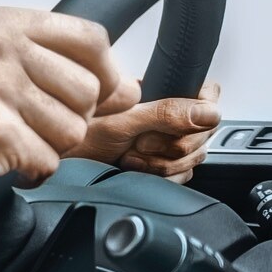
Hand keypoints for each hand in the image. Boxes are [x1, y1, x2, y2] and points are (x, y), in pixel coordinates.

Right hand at [0, 6, 136, 212]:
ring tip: (7, 146)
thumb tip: (127, 86)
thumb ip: (43, 63)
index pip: (90, 39)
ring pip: (72, 130)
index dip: (105, 74)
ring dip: (47, 148)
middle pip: (88, 90)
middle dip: (70, 120)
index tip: (96, 97)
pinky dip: (29, 172)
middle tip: (31, 130)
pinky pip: (47, 161)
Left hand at [72, 78, 220, 181]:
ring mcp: (167, 141)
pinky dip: (161, 177)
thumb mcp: (121, 122)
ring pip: (195, 156)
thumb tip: (210, 112)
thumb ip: (166, 114)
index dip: (200, 113)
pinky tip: (136, 171)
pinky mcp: (162, 163)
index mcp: (162, 93)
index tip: (176, 125)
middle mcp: (169, 115)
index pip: (208, 96)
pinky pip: (183, 174)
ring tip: (130, 157)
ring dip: (163, 163)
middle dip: (172, 145)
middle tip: (139, 143)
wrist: (61, 163)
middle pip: (205, 133)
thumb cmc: (80, 135)